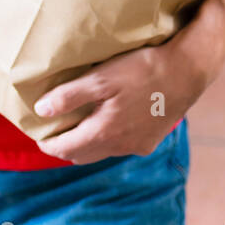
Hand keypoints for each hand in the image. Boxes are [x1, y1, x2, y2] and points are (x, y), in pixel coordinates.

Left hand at [32, 0, 224, 164]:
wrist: (186, 71)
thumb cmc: (142, 69)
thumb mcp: (102, 77)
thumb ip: (70, 96)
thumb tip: (41, 110)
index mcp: (104, 132)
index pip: (66, 149)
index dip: (48, 144)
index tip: (38, 135)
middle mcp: (120, 146)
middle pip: (83, 156)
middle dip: (66, 146)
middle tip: (55, 129)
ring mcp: (137, 146)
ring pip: (103, 152)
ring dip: (88, 143)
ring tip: (79, 124)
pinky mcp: (151, 140)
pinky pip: (121, 147)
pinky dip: (108, 139)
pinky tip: (109, 120)